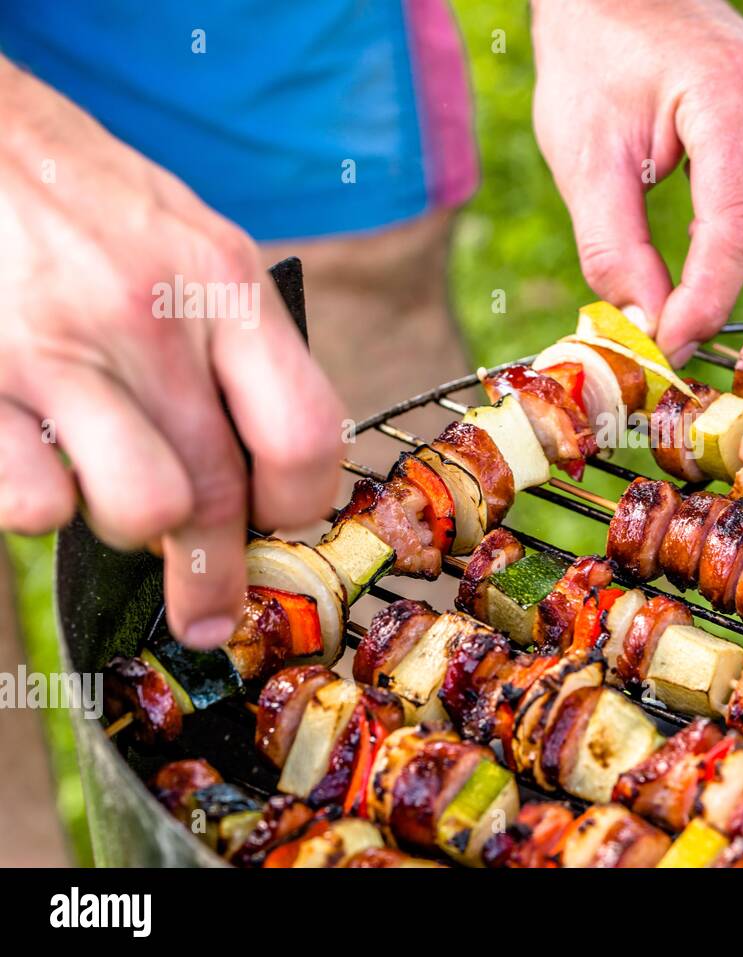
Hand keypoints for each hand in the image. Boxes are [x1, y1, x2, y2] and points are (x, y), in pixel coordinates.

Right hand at [0, 61, 345, 646]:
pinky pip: (32, 505)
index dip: (302, 503)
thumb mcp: (195, 243)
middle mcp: (150, 320)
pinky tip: (37, 466)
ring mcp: (56, 351)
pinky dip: (41, 507)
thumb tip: (281, 464)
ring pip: (143, 511)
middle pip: (224, 492)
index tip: (283, 524)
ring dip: (135, 530)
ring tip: (116, 503)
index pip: (306, 434)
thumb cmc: (89, 201)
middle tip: (210, 611)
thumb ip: (243, 346)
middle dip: (220, 572)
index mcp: (223, 284)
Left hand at [531, 0, 742, 363]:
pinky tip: (722, 194)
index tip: (672, 343)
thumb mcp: (584, 159)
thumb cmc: (598, 66)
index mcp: (732, 94)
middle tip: (699, 263)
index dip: (706, 300)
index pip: (739, 228)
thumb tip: (651, 330)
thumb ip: (614, 250)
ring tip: (702, 215)